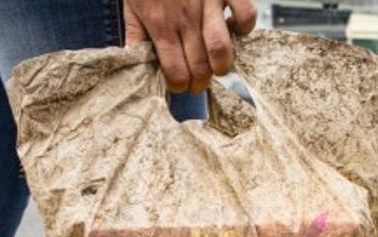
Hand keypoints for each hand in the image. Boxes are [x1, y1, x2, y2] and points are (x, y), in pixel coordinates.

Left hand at [124, 0, 256, 93]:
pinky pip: (246, 15)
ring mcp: (209, 3)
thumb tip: (134, 64)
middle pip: (200, 69)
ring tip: (216, 65)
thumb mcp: (131, 6)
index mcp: (161, 26)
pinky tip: (233, 28)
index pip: (176, 74)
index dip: (179, 86)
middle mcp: (186, 18)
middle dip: (200, 83)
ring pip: (223, 51)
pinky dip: (244, 28)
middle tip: (197, 80)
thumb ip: (135, 36)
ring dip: (222, 66)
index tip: (179, 83)